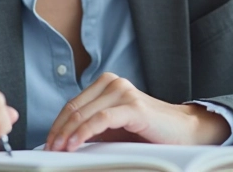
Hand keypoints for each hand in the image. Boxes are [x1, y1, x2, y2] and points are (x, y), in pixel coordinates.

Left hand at [45, 72, 229, 151]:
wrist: (183, 131)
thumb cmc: (149, 131)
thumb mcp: (114, 128)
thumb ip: (92, 127)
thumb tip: (63, 139)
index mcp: (106, 84)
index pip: (72, 105)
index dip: (57, 124)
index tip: (48, 142)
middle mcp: (113, 83)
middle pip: (74, 108)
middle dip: (58, 131)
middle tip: (50, 149)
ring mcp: (124, 92)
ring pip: (85, 113)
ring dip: (67, 133)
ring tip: (59, 149)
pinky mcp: (133, 106)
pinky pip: (101, 119)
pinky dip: (84, 132)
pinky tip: (74, 144)